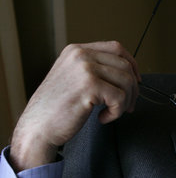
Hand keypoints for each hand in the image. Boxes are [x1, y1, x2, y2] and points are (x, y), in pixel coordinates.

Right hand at [10, 41, 139, 171]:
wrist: (36, 129)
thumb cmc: (56, 109)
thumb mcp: (72, 77)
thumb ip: (94, 68)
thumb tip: (129, 71)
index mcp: (76, 50)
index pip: (116, 48)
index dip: (132, 64)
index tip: (137, 81)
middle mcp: (80, 55)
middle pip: (125, 65)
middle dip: (132, 87)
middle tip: (128, 105)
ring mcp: (85, 69)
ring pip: (126, 81)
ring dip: (126, 101)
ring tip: (113, 113)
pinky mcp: (90, 86)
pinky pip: (120, 97)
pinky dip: (117, 112)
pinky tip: (103, 118)